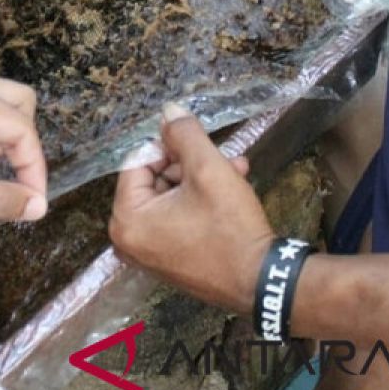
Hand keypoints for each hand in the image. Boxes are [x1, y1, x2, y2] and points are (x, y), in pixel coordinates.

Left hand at [109, 103, 273, 313]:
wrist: (261, 280)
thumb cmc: (230, 227)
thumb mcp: (208, 170)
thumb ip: (184, 135)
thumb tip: (168, 109)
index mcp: (127, 219)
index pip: (138, 161)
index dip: (170, 148)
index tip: (198, 147)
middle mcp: (129, 240)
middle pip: (153, 179)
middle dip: (190, 165)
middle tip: (222, 158)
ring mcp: (149, 254)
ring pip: (170, 197)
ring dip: (201, 180)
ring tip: (235, 169)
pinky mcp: (169, 261)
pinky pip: (176, 219)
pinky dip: (199, 203)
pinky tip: (231, 190)